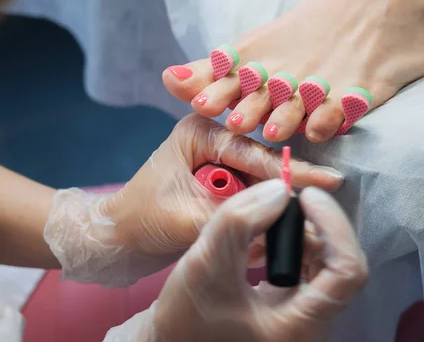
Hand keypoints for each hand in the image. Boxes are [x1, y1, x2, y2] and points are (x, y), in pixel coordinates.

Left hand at [44, 114, 344, 286]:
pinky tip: (262, 237)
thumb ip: (234, 214)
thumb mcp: (187, 217)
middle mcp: (210, 140)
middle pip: (261, 166)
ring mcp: (214, 163)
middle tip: (313, 212)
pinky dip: (254, 218)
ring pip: (257, 185)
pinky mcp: (216, 185)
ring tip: (289, 229)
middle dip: (281, 193)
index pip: (254, 151)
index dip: (291, 171)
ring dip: (267, 209)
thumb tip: (282, 208)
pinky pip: (246, 199)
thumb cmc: (139, 222)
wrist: (116, 242)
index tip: (331, 181)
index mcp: (199, 132)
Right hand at [104, 182, 367, 341]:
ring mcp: (296, 316)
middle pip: (336, 263)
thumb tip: (279, 189)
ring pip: (320, 262)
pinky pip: (301, 268)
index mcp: (299, 325)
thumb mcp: (205, 264)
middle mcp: (308, 324)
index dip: (334, 226)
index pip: (347, 271)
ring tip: (265, 217)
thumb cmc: (184, 316)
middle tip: (279, 200)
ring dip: (298, 232)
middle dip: (311, 225)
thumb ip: (239, 222)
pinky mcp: (283, 306)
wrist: (167, 340)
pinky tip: (259, 235)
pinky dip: (285, 244)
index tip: (304, 196)